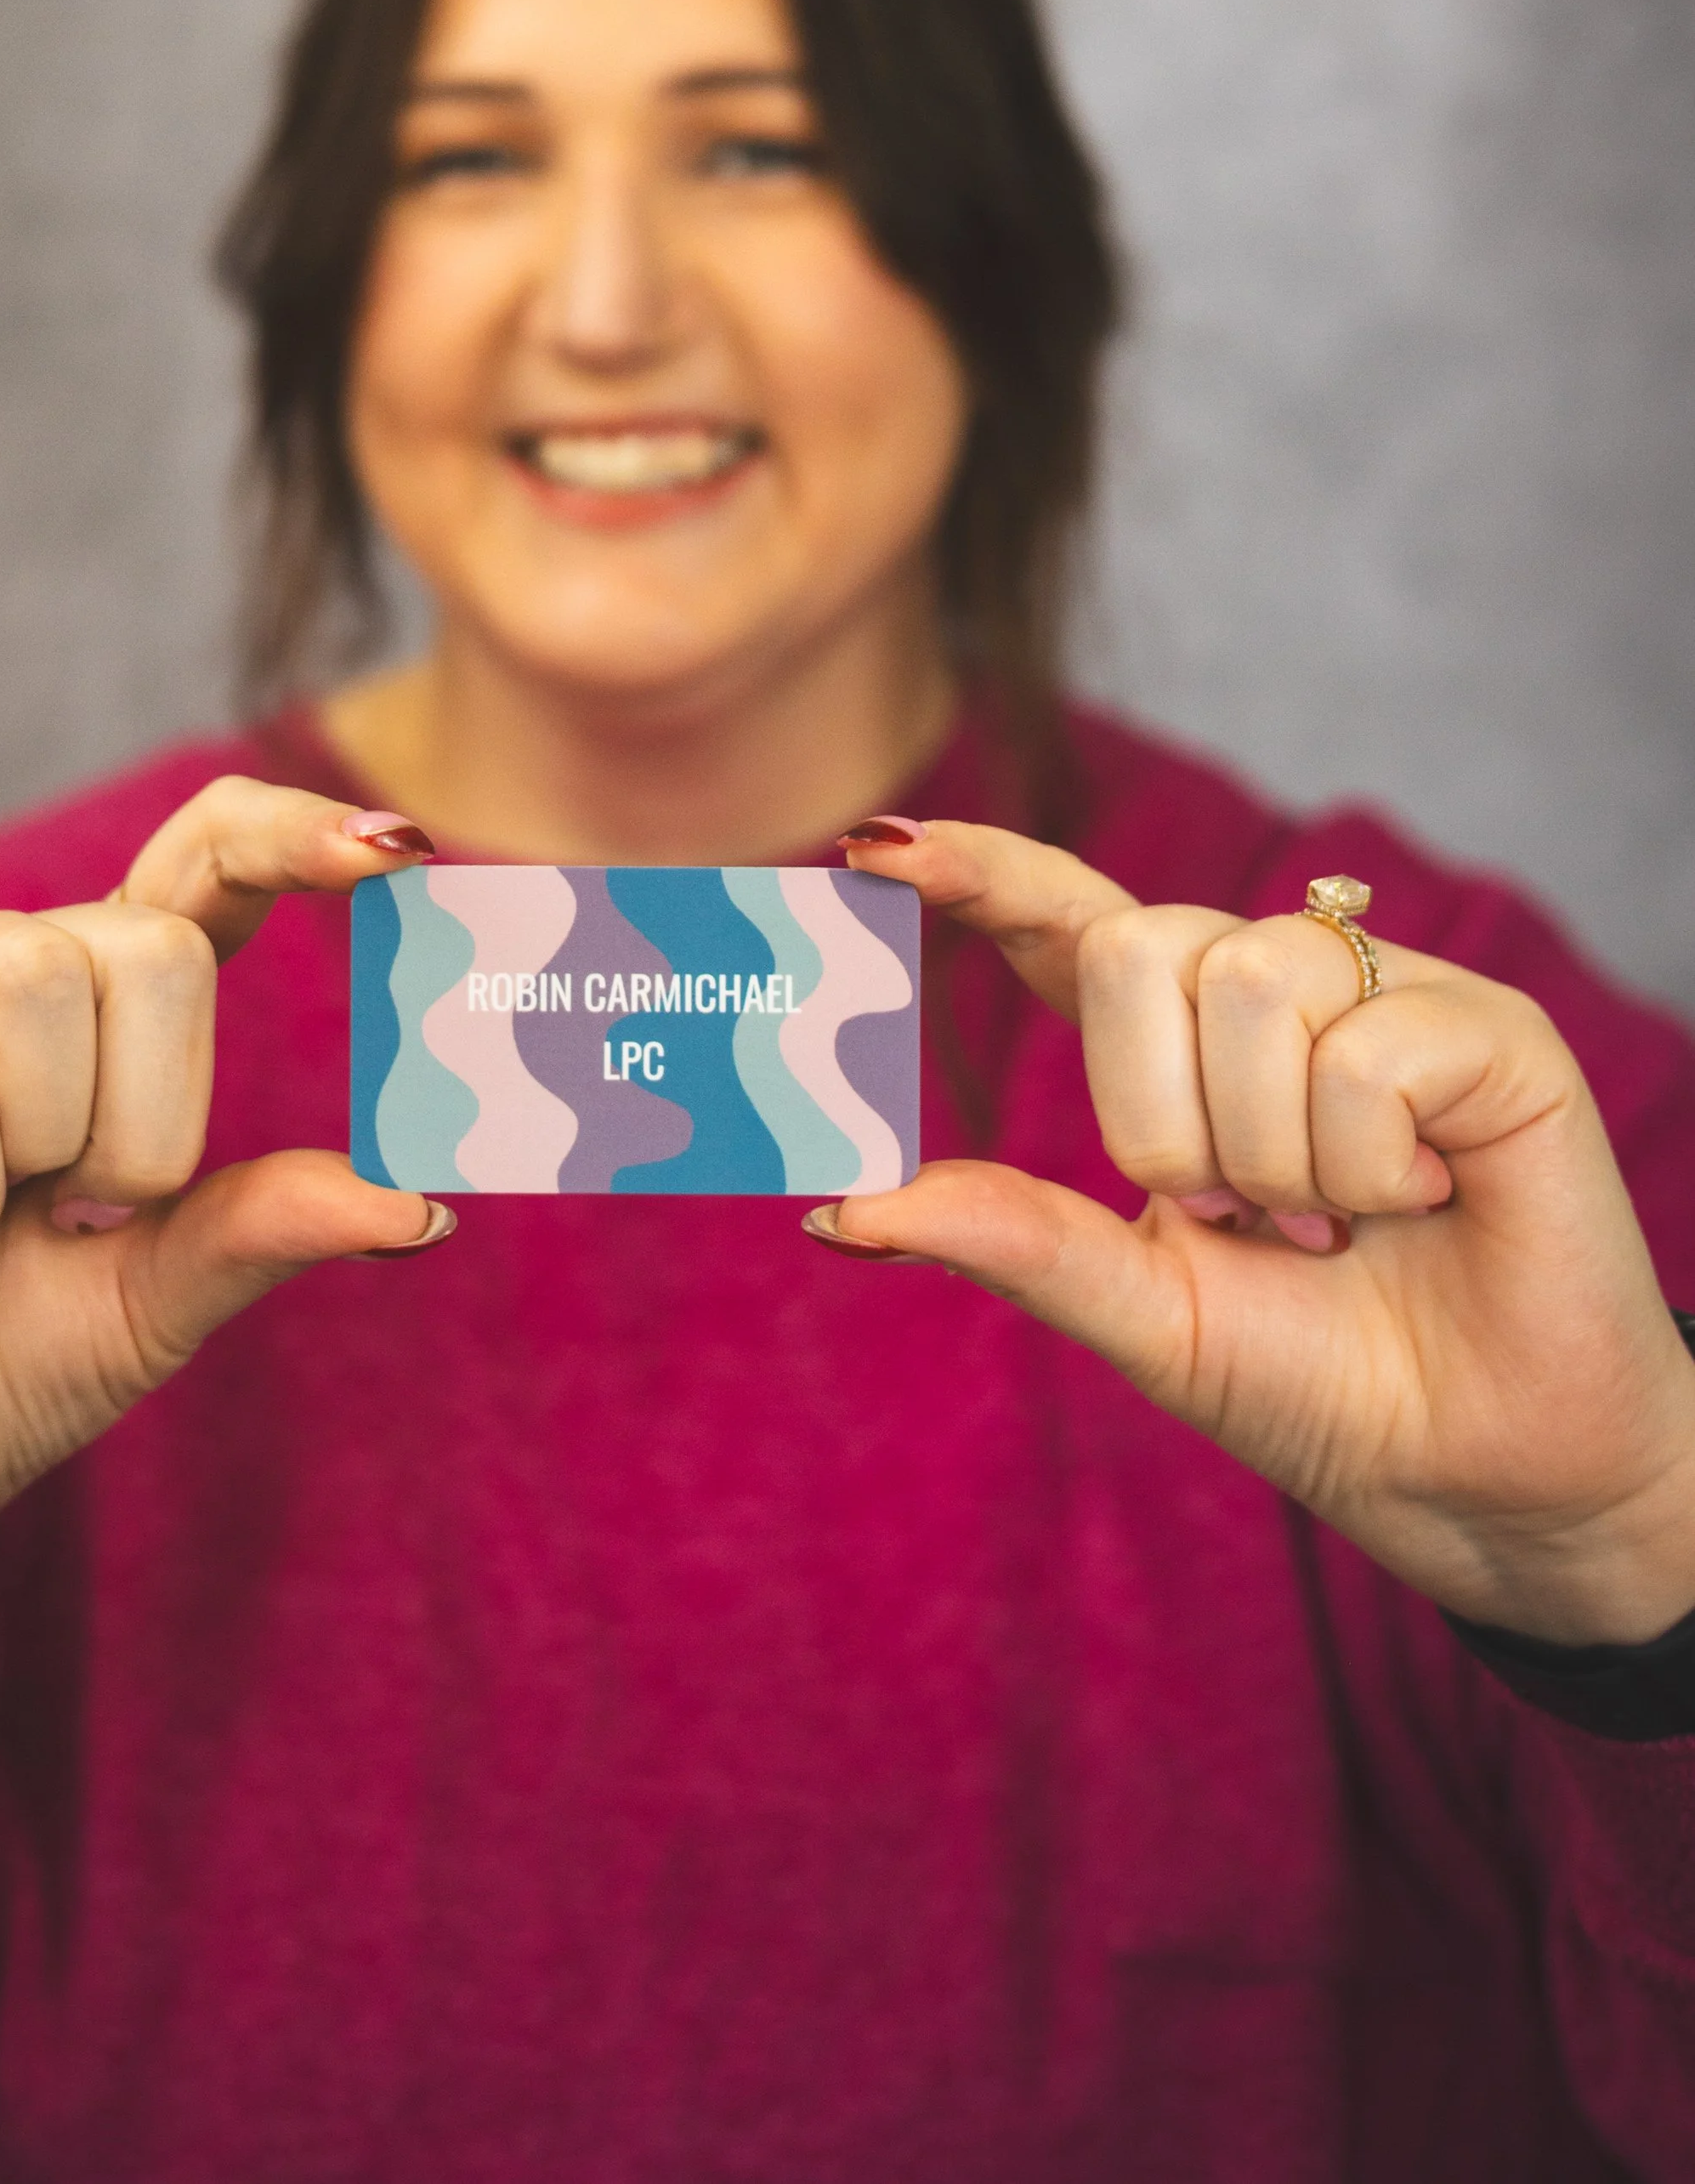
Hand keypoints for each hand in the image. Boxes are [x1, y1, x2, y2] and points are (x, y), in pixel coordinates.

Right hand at [0, 783, 442, 1644]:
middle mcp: (4, 969)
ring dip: (46, 1149)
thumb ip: (270, 1226)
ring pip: (42, 991)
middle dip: (149, 1118)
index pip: (208, 860)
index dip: (294, 835)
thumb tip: (418, 1206)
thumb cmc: (0, 1358)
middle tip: (77, 1212)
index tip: (398, 851)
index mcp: (107, 1006)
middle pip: (150, 948)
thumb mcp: (163, 1296)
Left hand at [834, 823, 1694, 1645]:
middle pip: (1131, 946)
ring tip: (1340, 1222)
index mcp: (1177, 1048)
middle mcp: (1275, 990)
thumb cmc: (1315, 1382)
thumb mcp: (1141, 1308)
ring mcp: (1383, 995)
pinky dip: (1368, 1163)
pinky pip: (1363, 1046)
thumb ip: (1007, 1240)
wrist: (1477, 1477)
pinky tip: (1424, 1201)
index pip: (1065, 922)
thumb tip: (839, 1208)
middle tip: (1241, 1219)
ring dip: (1269, 1156)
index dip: (982, 873)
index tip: (872, 852)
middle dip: (1155, 1117)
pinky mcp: (1490, 1027)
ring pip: (1242, 982)